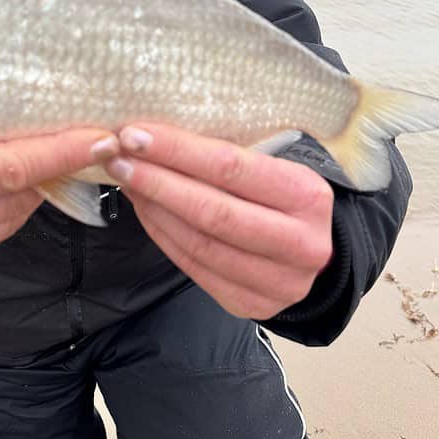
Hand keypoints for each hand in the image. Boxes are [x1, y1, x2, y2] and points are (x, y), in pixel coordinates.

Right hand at [0, 120, 118, 285]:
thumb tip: (32, 122)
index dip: (54, 153)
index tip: (97, 138)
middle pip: (8, 198)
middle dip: (55, 169)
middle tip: (92, 140)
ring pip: (4, 221)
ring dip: (34, 190)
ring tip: (52, 157)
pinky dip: (6, 210)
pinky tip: (12, 188)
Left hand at [105, 124, 333, 319]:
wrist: (321, 253)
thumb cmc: (286, 196)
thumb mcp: (277, 167)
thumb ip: (230, 155)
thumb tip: (158, 136)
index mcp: (307, 196)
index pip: (231, 168)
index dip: (178, 151)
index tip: (135, 134)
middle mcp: (300, 244)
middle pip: (212, 211)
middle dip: (156, 182)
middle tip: (117, 158)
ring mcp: (277, 282)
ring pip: (199, 244)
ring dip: (153, 209)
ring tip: (126, 180)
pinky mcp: (251, 305)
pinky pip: (194, 267)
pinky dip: (162, 235)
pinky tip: (144, 209)